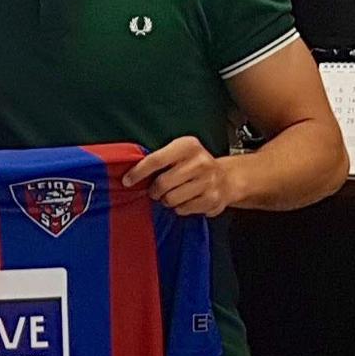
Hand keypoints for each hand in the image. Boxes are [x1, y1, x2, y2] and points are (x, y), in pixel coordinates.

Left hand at [121, 136, 240, 216]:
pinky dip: (180, 207)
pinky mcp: (212, 199)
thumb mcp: (179, 153)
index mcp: (188, 145)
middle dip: (154, 190)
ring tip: (173, 194)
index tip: (127, 181)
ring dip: (167, 200)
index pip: (156, 160)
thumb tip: (132, 174)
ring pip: (171, 199)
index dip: (138, 172)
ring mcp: (208, 181)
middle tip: (156, 191)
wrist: (227, 178)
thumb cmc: (194, 165)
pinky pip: (183, 209)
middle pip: (162, 184)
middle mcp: (200, 161)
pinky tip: (187, 200)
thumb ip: (159, 160)